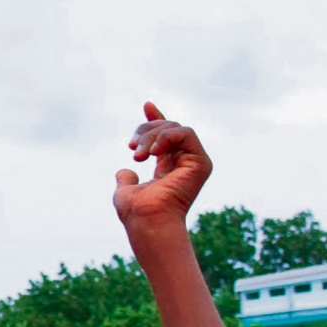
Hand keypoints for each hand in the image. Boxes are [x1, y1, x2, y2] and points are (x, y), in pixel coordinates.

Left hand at [114, 102, 211, 229]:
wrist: (148, 221)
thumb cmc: (136, 212)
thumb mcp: (126, 190)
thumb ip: (126, 179)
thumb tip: (125, 171)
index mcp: (168, 168)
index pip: (165, 137)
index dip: (156, 119)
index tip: (147, 105)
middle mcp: (183, 163)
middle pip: (166, 128)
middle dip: (145, 131)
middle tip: (132, 149)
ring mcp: (194, 163)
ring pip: (175, 128)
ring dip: (152, 136)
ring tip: (139, 155)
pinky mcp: (201, 163)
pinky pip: (186, 133)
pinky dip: (167, 137)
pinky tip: (153, 151)